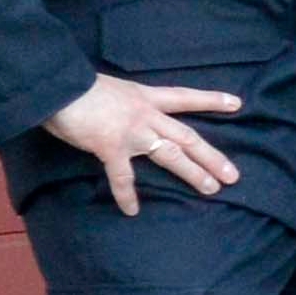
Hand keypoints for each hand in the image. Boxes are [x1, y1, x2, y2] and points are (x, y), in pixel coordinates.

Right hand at [39, 71, 243, 215]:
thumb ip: (125, 104)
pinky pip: (122, 176)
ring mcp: (132, 132)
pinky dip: (126, 194)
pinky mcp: (111, 147)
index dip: (211, 100)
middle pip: (187, 136)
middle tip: (232, 175)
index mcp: (146, 97)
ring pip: (170, 155)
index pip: (185, 97)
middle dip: (212, 156)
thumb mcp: (113, 88)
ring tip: (211, 189)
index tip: (237, 104)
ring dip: (192, 173)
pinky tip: (132, 210)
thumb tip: (124, 112)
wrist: (58, 85)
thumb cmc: (78, 84)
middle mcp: (146, 115)